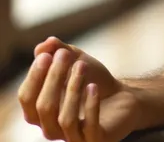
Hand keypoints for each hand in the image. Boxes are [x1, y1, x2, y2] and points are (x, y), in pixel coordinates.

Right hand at [17, 37, 139, 141]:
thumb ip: (60, 51)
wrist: (123, 97)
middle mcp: (52, 129)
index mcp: (40, 113)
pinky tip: (94, 87)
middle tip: (64, 55)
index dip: (34, 77)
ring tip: (82, 65)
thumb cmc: (94, 81)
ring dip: (72, 89)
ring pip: (64, 119)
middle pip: (43, 109)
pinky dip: (90, 106)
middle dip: (53, 79)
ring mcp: (73, 138)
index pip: (27, 99)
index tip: (47, 55)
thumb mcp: (77, 61)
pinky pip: (89, 127)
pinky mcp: (96, 140)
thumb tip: (45, 43)